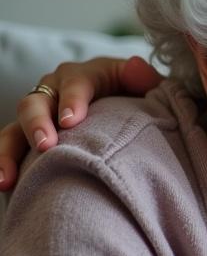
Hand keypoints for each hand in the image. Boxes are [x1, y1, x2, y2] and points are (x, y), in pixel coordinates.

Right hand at [0, 56, 161, 189]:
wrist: (127, 111)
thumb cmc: (138, 98)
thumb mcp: (144, 85)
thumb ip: (143, 78)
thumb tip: (138, 68)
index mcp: (84, 76)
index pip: (75, 83)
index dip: (72, 99)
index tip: (71, 121)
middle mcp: (54, 90)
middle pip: (36, 103)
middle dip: (37, 124)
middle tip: (45, 146)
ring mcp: (40, 115)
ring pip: (15, 129)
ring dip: (7, 153)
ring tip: (6, 179)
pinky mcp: (30, 137)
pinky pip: (12, 149)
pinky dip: (5, 166)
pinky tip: (5, 187)